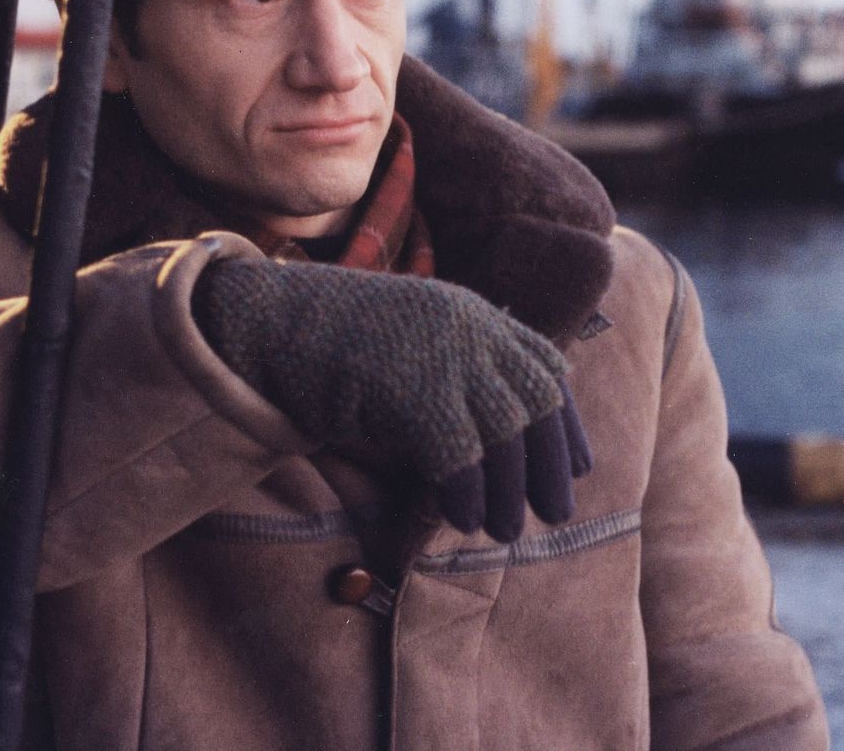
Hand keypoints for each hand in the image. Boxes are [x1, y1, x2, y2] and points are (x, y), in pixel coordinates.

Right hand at [193, 258, 591, 540]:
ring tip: (503, 530)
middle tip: (555, 513)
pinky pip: (458, 455)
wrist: (265, 322)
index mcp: (471, 314)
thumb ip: (452, 376)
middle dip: (551, 462)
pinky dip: (466, 494)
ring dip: (510, 490)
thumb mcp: (408, 344)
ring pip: (505, 433)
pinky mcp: (410, 389)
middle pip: (537, 402)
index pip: (545, 366)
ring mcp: (441, 355)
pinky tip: (463, 520)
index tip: (578, 466)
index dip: (566, 421)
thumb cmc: (330, 345)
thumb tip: (495, 446)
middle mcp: (468, 328)